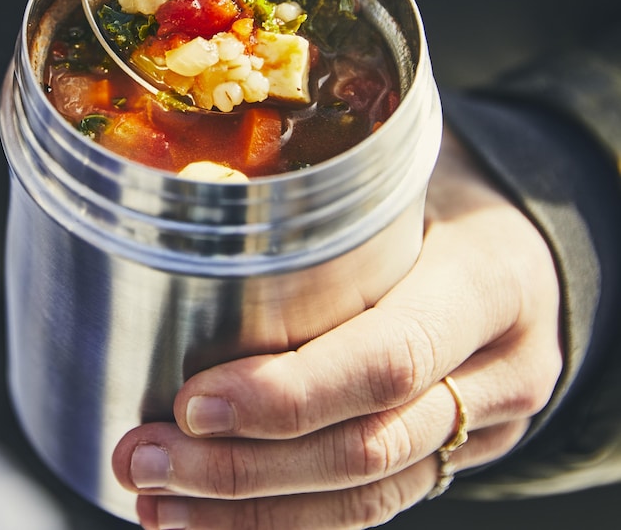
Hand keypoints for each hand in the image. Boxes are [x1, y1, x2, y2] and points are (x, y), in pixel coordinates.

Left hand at [112, 129, 562, 528]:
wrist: (524, 254)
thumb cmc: (449, 196)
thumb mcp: (414, 170)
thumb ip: (336, 187)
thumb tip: (196, 181)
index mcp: (487, 282)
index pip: (390, 357)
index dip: (287, 393)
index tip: (191, 404)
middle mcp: (497, 372)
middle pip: (366, 448)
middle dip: (242, 468)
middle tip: (141, 459)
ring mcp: (481, 429)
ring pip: (364, 497)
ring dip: (249, 512)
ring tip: (155, 500)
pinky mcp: (448, 457)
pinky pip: (371, 506)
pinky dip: (286, 519)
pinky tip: (210, 517)